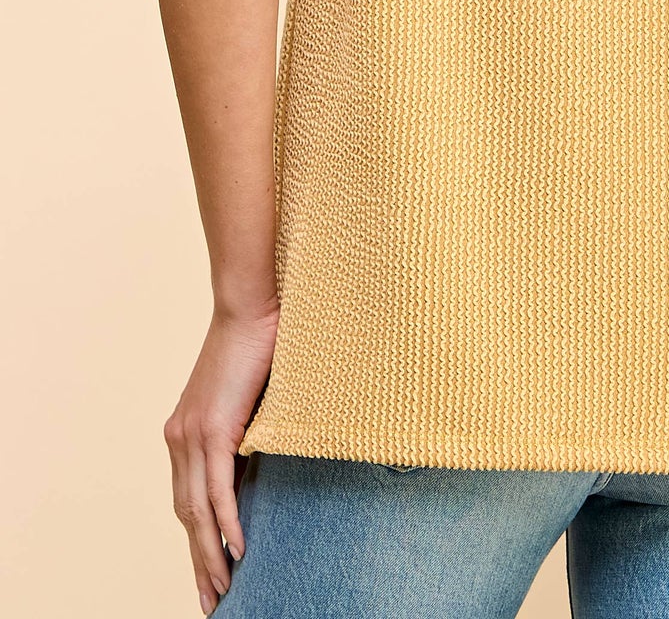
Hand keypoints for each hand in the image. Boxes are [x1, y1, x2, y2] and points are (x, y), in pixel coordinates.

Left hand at [163, 303, 279, 612]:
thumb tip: (261, 460)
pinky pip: (217, 491)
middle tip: (213, 599)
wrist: (249, 307)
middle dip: (199, 561)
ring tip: (225, 589)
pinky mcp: (213, 430)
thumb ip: (244, 433)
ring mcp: (192, 435)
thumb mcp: (244, 400)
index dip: (196, 540)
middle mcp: (179, 439)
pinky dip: (227, 524)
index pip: (186, 500)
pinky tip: (238, 551)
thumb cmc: (255, 344)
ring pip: (197, 512)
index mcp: (183, 433)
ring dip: (210, 555)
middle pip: (186, 515)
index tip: (209, 572)